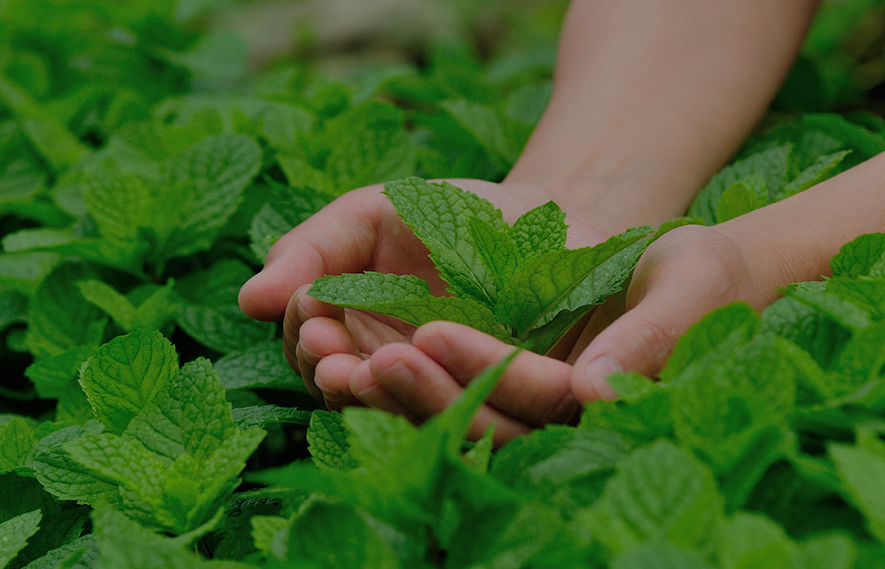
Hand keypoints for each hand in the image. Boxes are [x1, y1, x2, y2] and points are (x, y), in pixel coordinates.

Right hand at [237, 178, 610, 409]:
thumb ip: (310, 250)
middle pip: (354, 396)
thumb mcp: (369, 216)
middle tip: (341, 363)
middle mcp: (391, 376)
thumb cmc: (443, 215)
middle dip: (343, 380)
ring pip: (408, 415)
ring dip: (393, 399)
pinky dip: (457, 400)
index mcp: (351, 337)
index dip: (311, 346)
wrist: (536, 219)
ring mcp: (442, 395)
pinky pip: (475, 419)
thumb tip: (249, 299)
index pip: (316, 356)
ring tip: (384, 366)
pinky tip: (447, 371)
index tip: (313, 325)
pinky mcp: (500, 409)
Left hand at [346, 224, 765, 443]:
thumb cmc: (687, 269)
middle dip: (414, 392)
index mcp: (597, 403)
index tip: (428, 332)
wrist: (658, 262)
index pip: (535, 401)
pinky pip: (423, 387)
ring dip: (379, 388)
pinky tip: (332, 341)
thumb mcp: (693, 282)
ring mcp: (509, 404)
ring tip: (324, 348)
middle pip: (474, 424)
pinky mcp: (478, 380)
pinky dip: (376, 371)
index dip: (482, 370)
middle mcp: (546, 419)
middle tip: (354, 357)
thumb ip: (654, 336)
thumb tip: (593, 394)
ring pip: (438, 415)